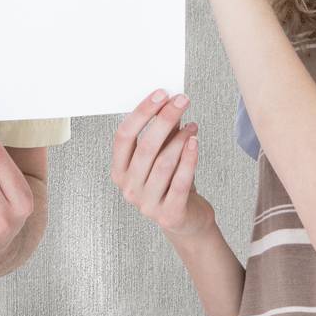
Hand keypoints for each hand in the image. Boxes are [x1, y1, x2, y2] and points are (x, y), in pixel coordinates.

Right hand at [111, 89, 210, 236]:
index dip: (142, 112)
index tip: (160, 94)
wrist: (187, 220)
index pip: (123, 136)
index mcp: (119, 171)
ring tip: (192, 126)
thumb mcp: (161, 156)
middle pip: (145, 146)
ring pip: (164, 162)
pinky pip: (180, 181)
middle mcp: (129, 188)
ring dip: (181, 139)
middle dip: (165, 119)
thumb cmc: (170, 183)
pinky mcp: (169, 214)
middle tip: (181, 101)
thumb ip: (162, 133)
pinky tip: (195, 142)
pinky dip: (189, 159)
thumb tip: (169, 103)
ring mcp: (147, 204)